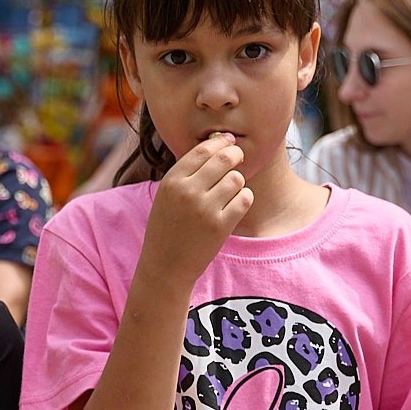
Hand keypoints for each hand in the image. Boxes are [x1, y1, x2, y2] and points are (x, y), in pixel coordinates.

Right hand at [141, 134, 252, 288]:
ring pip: (237, 179)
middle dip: (235, 156)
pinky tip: (235, 205)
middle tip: (238, 160)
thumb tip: (219, 143)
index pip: (203, 149)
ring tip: (230, 191)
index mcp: (172, 181)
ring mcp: (205, 210)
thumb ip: (188, 172)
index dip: (221, 142)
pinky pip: (245, 199)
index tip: (229, 142)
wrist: (165, 266)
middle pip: (224, 159)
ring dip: (237, 182)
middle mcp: (188, 192)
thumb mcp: (167, 195)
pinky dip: (243, 199)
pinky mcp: (220, 227)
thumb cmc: (168, 227)